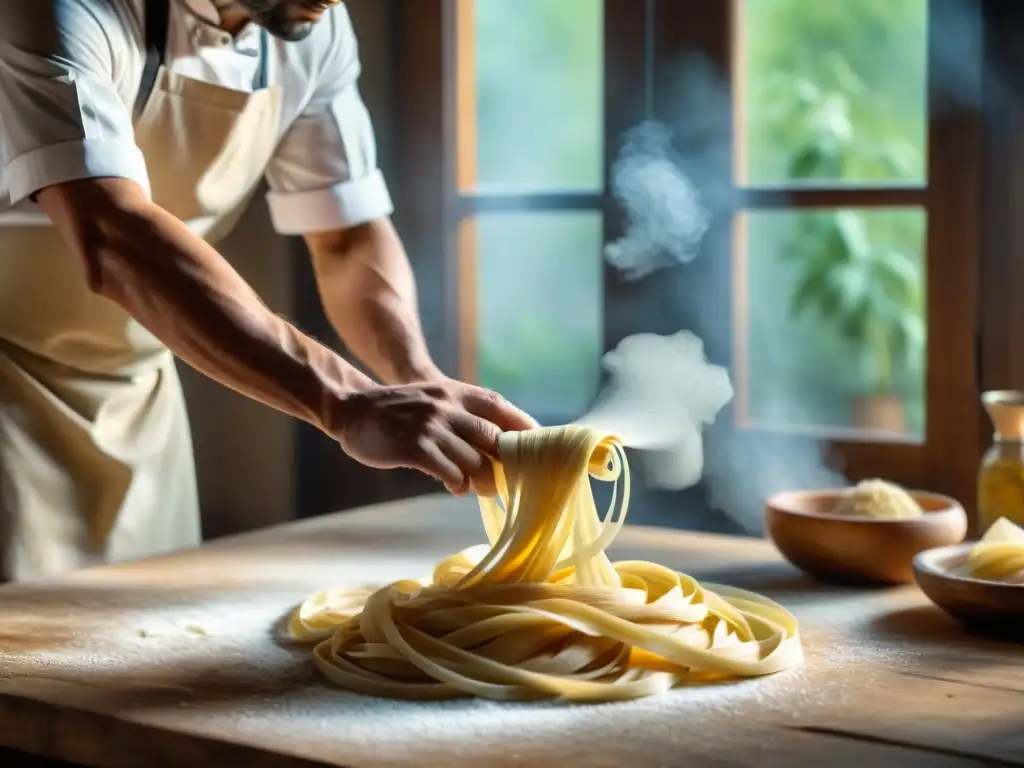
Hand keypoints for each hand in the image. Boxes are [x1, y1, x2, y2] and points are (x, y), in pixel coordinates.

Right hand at [330, 378, 538, 495]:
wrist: (353, 409)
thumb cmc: (398, 412)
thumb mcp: (435, 400)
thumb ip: (462, 417)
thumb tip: (498, 447)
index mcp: (456, 393)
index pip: (500, 407)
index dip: (524, 426)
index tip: (541, 446)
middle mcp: (447, 406)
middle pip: (494, 440)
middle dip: (505, 465)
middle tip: (507, 482)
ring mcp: (431, 426)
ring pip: (474, 461)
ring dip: (480, 480)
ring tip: (476, 487)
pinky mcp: (414, 447)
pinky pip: (449, 472)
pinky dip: (456, 483)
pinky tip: (453, 485)